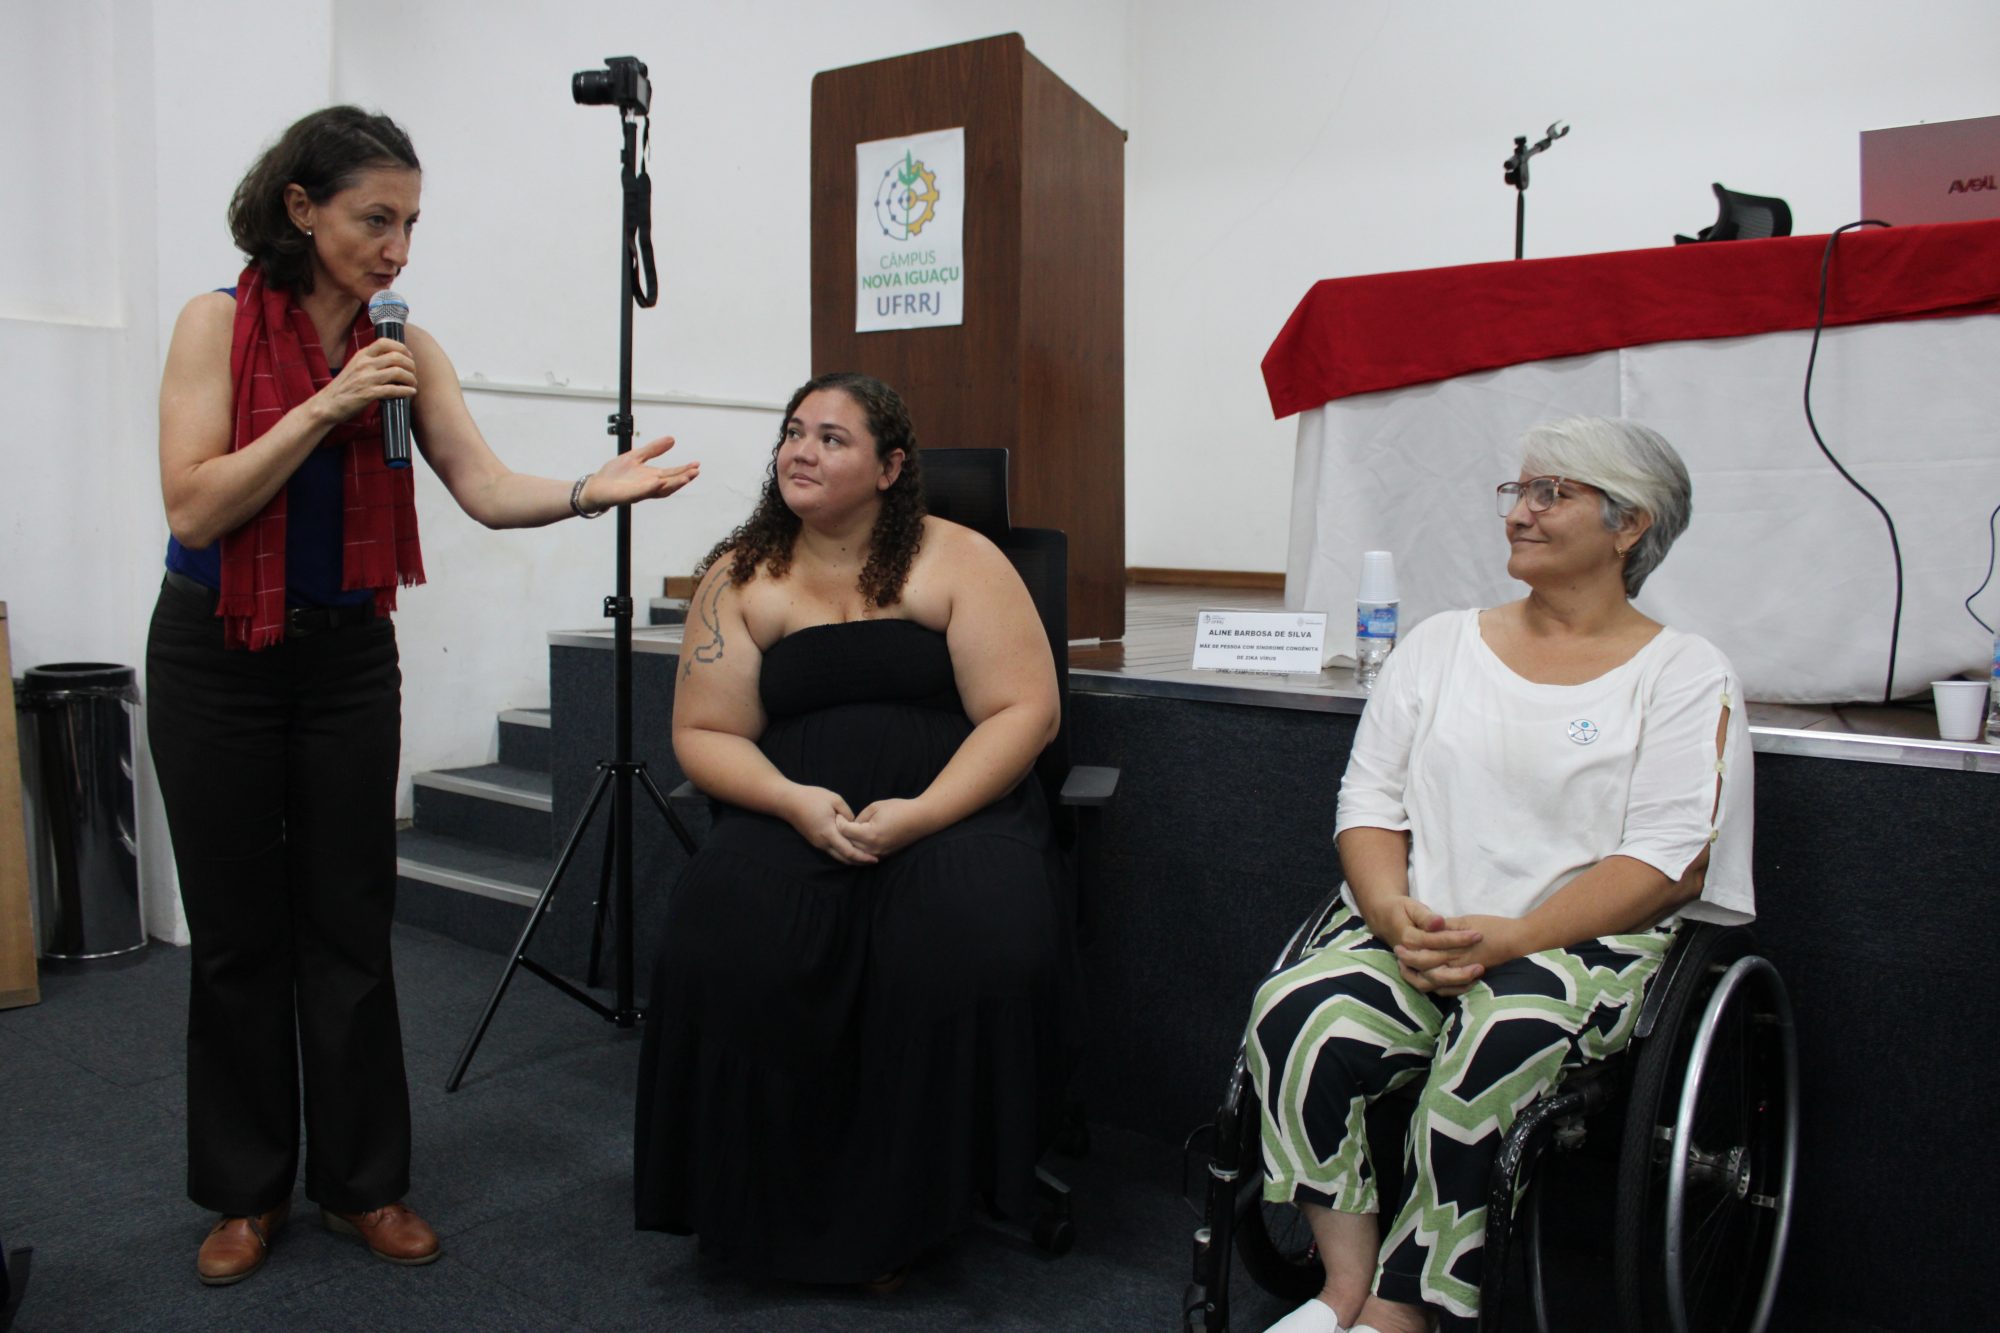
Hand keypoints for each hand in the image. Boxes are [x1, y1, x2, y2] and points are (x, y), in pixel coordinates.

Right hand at [315, 338, 415, 424]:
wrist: (327, 404)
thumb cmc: (344, 387)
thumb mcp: (355, 367)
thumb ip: (370, 361)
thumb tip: (393, 358)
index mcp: (361, 355)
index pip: (384, 342)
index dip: (401, 347)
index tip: (408, 356)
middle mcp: (364, 364)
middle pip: (396, 357)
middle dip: (410, 365)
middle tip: (413, 372)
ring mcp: (366, 379)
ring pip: (398, 372)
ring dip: (411, 378)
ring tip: (413, 384)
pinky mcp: (368, 394)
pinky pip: (393, 390)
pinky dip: (406, 391)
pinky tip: (410, 392)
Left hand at [579, 436, 699, 510]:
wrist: (597, 486)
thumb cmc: (615, 474)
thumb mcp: (636, 456)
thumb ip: (653, 449)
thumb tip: (672, 439)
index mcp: (651, 477)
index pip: (672, 474)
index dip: (684, 470)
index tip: (696, 464)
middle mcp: (649, 486)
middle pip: (670, 483)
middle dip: (683, 477)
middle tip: (695, 471)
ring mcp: (640, 491)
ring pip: (660, 489)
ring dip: (673, 484)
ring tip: (685, 477)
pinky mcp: (629, 495)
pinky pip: (642, 492)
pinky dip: (651, 487)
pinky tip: (659, 481)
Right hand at [785, 785, 876, 864]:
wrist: (788, 801)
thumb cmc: (811, 797)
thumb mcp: (834, 799)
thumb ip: (848, 813)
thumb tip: (855, 825)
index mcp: (828, 832)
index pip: (848, 851)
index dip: (862, 857)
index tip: (875, 859)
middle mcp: (823, 842)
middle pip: (844, 858)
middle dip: (859, 861)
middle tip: (874, 860)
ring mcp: (818, 843)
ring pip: (837, 856)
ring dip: (851, 859)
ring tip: (866, 857)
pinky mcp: (815, 841)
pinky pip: (832, 851)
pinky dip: (843, 853)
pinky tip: (852, 850)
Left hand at [837, 798, 932, 859]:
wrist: (920, 819)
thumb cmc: (899, 809)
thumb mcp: (875, 807)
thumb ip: (860, 817)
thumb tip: (850, 826)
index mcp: (870, 834)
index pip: (845, 831)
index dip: (839, 822)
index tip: (837, 815)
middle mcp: (872, 848)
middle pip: (847, 844)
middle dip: (840, 834)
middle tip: (837, 824)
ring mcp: (878, 854)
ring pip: (854, 853)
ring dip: (847, 844)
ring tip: (844, 833)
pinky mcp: (883, 856)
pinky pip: (864, 855)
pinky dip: (857, 850)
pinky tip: (854, 841)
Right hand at [1375, 897, 1483, 993]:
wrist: (1384, 918)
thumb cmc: (1401, 910)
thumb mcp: (1412, 907)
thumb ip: (1426, 917)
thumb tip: (1439, 922)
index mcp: (1409, 939)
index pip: (1436, 942)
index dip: (1458, 939)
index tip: (1478, 935)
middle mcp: (1410, 957)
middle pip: (1435, 969)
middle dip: (1461, 969)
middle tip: (1482, 964)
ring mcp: (1413, 968)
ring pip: (1434, 982)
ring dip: (1456, 981)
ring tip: (1478, 973)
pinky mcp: (1419, 974)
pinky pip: (1434, 988)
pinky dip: (1451, 988)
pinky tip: (1470, 983)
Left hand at [1397, 912, 1521, 996]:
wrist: (1518, 941)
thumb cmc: (1493, 927)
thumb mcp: (1467, 921)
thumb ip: (1447, 927)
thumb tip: (1429, 928)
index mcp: (1454, 947)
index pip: (1426, 952)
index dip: (1410, 951)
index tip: (1399, 945)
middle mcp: (1457, 962)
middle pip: (1426, 968)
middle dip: (1410, 964)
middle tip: (1399, 956)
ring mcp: (1463, 973)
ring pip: (1435, 982)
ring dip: (1418, 977)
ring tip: (1407, 970)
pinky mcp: (1469, 978)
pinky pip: (1449, 989)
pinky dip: (1435, 987)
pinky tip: (1427, 981)